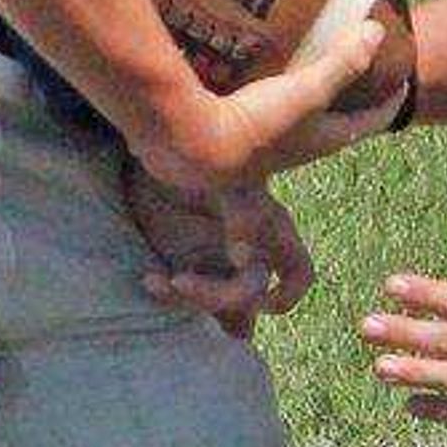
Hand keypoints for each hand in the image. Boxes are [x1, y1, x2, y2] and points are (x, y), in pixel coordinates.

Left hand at [123, 169, 315, 336]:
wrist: (154, 142)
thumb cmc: (195, 151)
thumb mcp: (225, 178)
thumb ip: (245, 214)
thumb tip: (247, 261)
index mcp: (268, 227)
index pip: (296, 273)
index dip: (286, 295)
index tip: (257, 301)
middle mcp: (246, 249)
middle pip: (247, 297)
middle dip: (215, 298)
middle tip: (178, 281)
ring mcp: (215, 259)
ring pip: (215, 303)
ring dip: (186, 300)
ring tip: (154, 280)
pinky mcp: (185, 262)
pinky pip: (185, 297)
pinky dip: (170, 296)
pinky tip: (150, 279)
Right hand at [134, 30, 389, 198]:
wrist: (197, 146)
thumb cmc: (259, 123)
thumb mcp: (307, 92)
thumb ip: (343, 63)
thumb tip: (377, 31)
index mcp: (326, 139)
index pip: (372, 121)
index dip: (390, 100)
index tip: (403, 77)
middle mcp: (302, 147)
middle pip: (338, 119)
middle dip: (350, 95)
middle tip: (356, 62)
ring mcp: (272, 143)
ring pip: (302, 114)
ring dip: (311, 91)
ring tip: (311, 58)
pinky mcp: (243, 131)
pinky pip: (270, 106)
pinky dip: (276, 87)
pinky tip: (264, 63)